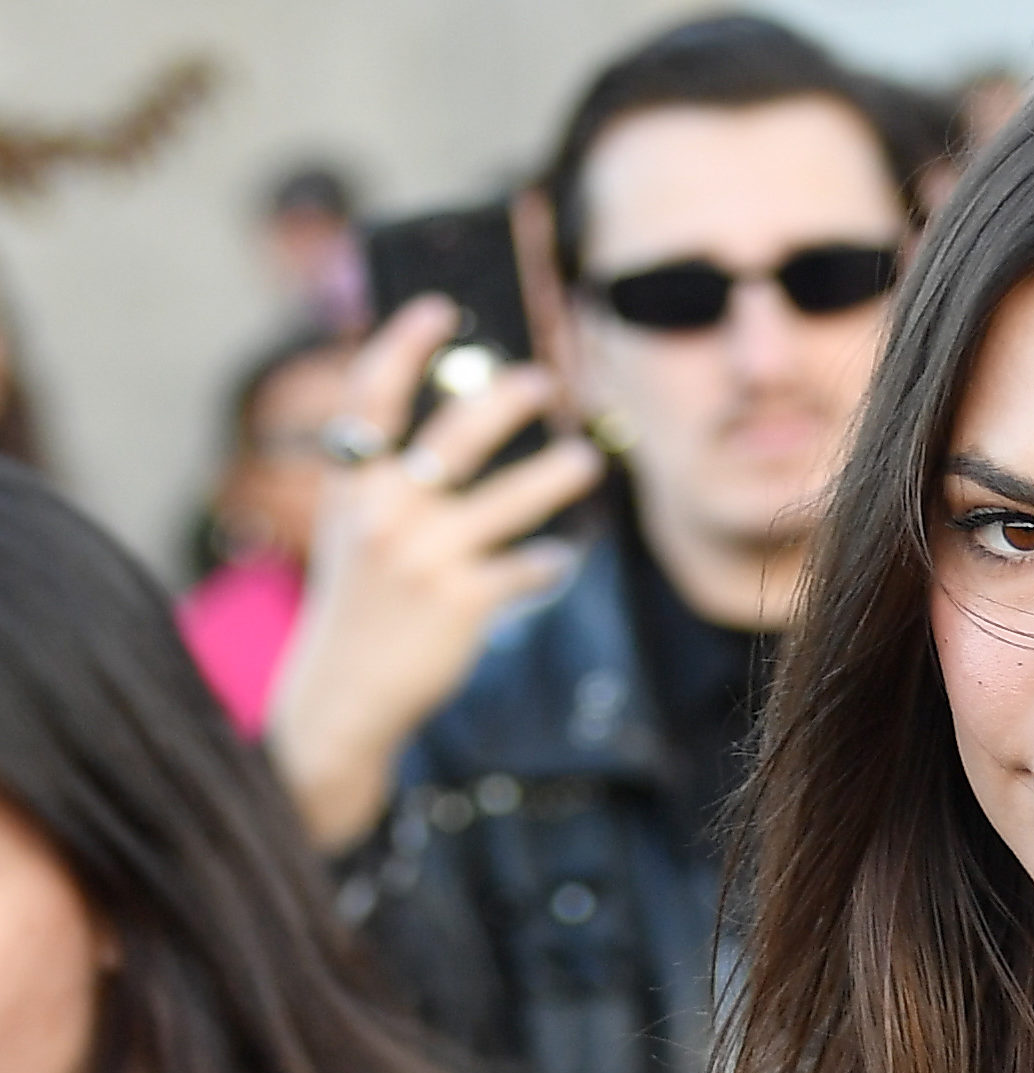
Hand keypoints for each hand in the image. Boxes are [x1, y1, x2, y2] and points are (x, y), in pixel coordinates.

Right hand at [267, 295, 602, 851]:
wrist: (340, 697)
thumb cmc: (358, 604)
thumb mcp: (352, 531)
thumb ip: (386, 478)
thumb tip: (455, 416)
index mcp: (349, 487)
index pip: (370, 400)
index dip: (403, 347)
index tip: (440, 308)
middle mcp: (382, 514)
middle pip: (452, 438)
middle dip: (503, 402)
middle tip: (544, 381)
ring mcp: (422, 558)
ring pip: (508, 501)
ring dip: (554, 475)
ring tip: (585, 458)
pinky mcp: (460, 602)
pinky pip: (525, 568)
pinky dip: (546, 562)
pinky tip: (559, 558)